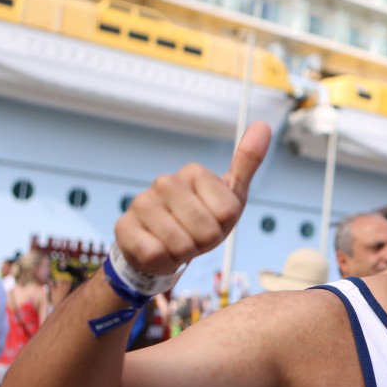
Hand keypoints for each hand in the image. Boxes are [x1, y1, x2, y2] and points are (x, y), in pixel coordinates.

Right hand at [115, 122, 269, 275]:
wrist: (160, 246)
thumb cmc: (201, 220)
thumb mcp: (230, 195)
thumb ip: (247, 162)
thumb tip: (263, 125)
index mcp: (194, 172)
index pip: (227, 213)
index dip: (223, 227)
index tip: (212, 222)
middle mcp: (165, 182)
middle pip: (206, 231)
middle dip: (204, 243)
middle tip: (194, 236)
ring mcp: (142, 202)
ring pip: (181, 245)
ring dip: (183, 253)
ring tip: (176, 243)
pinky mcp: (124, 226)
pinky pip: (155, 254)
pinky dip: (162, 261)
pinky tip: (157, 249)